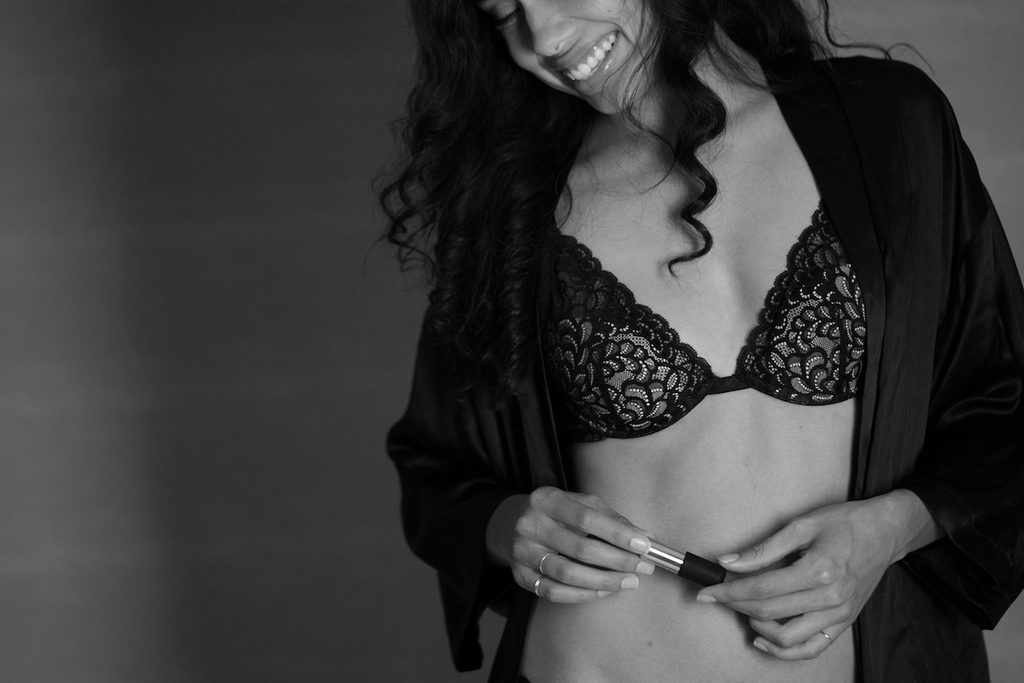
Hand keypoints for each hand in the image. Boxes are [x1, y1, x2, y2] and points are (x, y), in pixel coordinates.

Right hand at [487, 487, 655, 602]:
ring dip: (604, 581)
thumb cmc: (557, 513)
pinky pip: (554, 592)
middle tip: (643, 568)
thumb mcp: (580, 503)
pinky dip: (583, 594)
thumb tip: (645, 536)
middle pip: (580, 549)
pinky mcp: (520, 575)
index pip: (586, 518)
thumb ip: (611, 518)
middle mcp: (530, 524)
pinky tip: (603, 591)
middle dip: (618, 561)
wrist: (512, 523)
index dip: (618, 533)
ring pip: (568, 574)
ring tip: (628, 582)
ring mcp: (522, 551)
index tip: (644, 545)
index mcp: (547, 499)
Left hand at [694, 497, 906, 659]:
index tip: (707, 592)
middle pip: (769, 613)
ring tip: (743, 610)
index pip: (760, 589)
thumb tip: (729, 561)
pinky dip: (785, 651)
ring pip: (788, 638)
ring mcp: (839, 614)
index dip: (728, 592)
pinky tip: (765, 639)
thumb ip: (763, 549)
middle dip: (735, 606)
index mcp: (817, 570)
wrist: (886, 532)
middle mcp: (830, 597)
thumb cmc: (845, 523)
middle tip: (718, 596)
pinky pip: (811, 648)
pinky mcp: (844, 623)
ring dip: (758, 628)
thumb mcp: (801, 525)